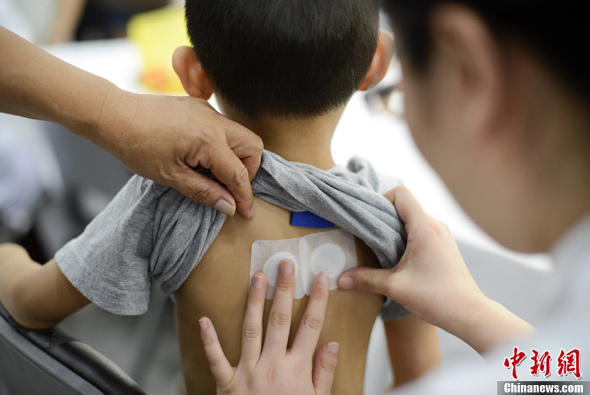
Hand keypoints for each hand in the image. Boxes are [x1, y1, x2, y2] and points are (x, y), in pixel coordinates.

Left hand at [95, 90, 262, 217]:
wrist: (114, 115)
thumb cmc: (136, 147)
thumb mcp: (171, 177)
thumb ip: (205, 192)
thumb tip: (230, 206)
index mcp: (208, 140)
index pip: (239, 173)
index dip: (245, 196)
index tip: (246, 212)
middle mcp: (214, 121)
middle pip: (253, 146)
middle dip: (249, 170)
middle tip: (231, 188)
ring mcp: (208, 110)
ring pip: (241, 135)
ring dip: (236, 157)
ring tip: (214, 174)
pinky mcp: (200, 106)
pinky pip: (224, 127)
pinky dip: (223, 145)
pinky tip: (202, 157)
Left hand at [199, 260, 337, 393]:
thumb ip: (323, 372)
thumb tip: (332, 344)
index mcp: (296, 370)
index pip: (310, 327)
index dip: (318, 300)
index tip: (321, 278)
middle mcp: (272, 366)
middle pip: (280, 320)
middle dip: (284, 290)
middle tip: (286, 264)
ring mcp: (247, 373)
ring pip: (251, 329)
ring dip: (254, 301)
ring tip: (257, 276)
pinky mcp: (227, 384)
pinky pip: (216, 359)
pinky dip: (209, 340)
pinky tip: (205, 319)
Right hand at [338, 186, 532, 352]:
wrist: (469, 313)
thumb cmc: (437, 298)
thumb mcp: (395, 288)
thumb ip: (366, 279)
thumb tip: (341, 280)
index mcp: (424, 227)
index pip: (401, 193)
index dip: (381, 200)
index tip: (368, 218)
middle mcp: (436, 225)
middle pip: (405, 205)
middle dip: (384, 216)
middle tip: (367, 234)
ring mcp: (442, 235)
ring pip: (413, 219)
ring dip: (395, 228)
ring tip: (380, 248)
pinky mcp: (444, 246)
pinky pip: (421, 230)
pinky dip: (406, 237)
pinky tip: (397, 258)